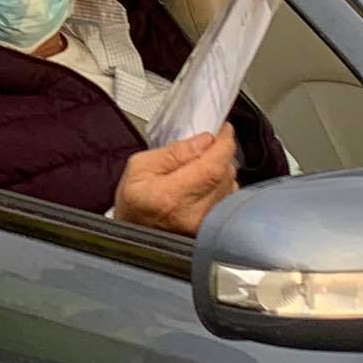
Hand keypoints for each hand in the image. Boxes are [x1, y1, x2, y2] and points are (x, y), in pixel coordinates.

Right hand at [114, 125, 238, 236]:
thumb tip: (203, 141)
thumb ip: (173, 152)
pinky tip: (204, 182)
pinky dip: (221, 184)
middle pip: (225, 175)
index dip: (223, 145)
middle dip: (220, 154)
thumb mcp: (139, 167)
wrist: (132, 232)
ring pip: (230, 185)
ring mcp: (205, 224)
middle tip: (207, 144)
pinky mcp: (213, 227)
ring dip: (221, 169)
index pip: (212, 167)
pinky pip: (228, 198)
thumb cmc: (134, 202)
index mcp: (170, 196)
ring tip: (201, 166)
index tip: (223, 130)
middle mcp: (192, 214)